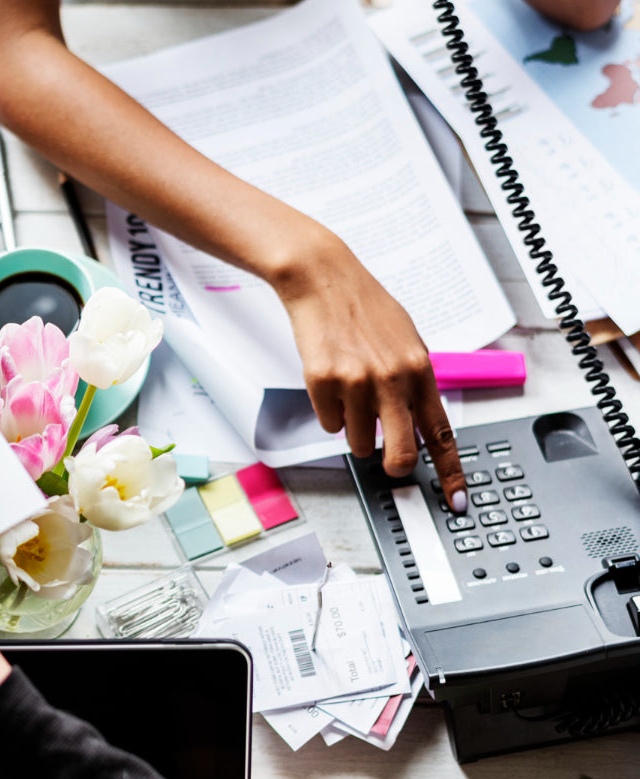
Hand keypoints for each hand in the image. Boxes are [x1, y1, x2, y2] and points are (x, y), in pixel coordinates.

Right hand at [274, 235, 466, 512]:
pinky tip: (331, 383)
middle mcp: (392, 379)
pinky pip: (329, 423)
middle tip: (387, 461)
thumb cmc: (365, 309)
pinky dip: (330, 412)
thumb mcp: (406, 342)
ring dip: (355, 429)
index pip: (441, 433)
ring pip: (358, 442)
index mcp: (420, 370)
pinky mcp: (323, 381)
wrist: (325, 280)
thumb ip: (414, 383)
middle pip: (400, 453)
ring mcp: (356, 382)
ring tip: (351, 396)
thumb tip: (417, 425)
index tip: (456, 499)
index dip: (451, 472)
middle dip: (394, 465)